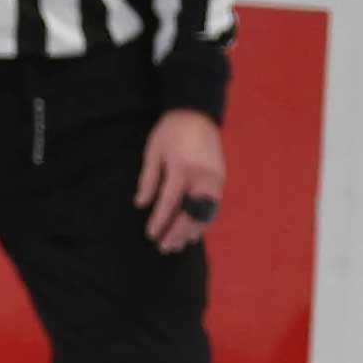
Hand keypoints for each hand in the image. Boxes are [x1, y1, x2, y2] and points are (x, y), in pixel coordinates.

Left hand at [136, 108, 225, 252]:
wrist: (198, 113)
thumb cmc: (170, 132)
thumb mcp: (153, 152)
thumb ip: (148, 179)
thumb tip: (141, 204)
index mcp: (182, 168)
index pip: (170, 201)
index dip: (161, 221)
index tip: (152, 235)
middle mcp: (202, 176)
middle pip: (191, 212)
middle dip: (178, 232)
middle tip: (165, 248)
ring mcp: (215, 178)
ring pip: (205, 212)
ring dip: (192, 231)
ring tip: (179, 245)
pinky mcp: (221, 179)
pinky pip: (213, 206)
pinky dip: (204, 221)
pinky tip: (195, 232)